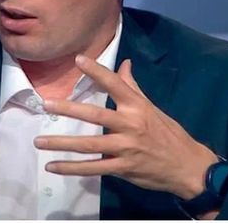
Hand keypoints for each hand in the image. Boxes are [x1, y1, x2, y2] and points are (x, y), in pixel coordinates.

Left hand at [34, 55, 218, 200]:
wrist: (188, 166)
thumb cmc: (168, 134)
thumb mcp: (152, 107)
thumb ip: (133, 86)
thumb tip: (124, 63)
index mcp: (137, 106)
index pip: (115, 84)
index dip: (96, 71)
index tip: (78, 59)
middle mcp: (131, 124)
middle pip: (96, 115)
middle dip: (70, 109)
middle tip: (47, 104)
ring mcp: (126, 148)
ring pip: (90, 145)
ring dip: (63, 143)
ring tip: (40, 141)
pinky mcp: (124, 169)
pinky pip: (94, 168)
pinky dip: (72, 169)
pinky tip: (53, 166)